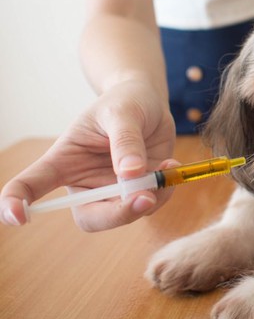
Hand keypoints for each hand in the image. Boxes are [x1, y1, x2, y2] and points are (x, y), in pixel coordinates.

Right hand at [0, 79, 175, 230]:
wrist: (151, 102)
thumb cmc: (126, 101)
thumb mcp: (123, 112)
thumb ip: (125, 141)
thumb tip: (131, 174)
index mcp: (64, 160)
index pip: (31, 184)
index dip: (16, 203)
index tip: (17, 217)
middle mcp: (85, 181)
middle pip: (90, 217)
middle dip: (118, 214)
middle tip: (145, 197)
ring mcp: (113, 190)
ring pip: (126, 214)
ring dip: (151, 198)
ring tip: (166, 166)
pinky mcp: (138, 191)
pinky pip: (151, 204)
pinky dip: (165, 190)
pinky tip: (171, 166)